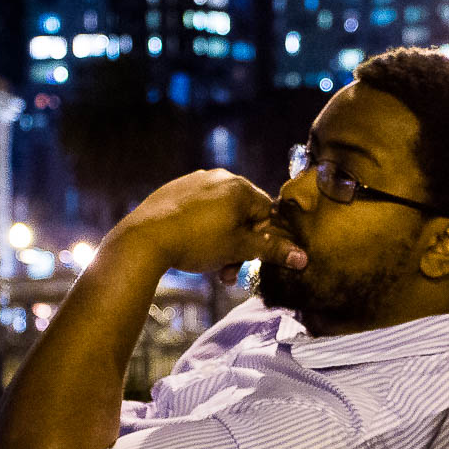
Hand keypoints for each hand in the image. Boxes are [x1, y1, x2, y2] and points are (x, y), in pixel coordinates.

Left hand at [119, 170, 307, 276]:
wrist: (145, 238)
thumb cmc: (197, 242)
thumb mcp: (238, 249)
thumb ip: (272, 251)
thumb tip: (303, 257)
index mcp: (239, 187)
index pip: (267, 212)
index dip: (263, 239)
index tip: (251, 260)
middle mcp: (218, 177)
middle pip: (242, 214)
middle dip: (240, 245)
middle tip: (229, 271)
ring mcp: (194, 181)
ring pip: (220, 214)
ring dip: (222, 241)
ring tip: (211, 266)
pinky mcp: (174, 190)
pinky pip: (198, 210)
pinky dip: (201, 229)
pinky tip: (190, 247)